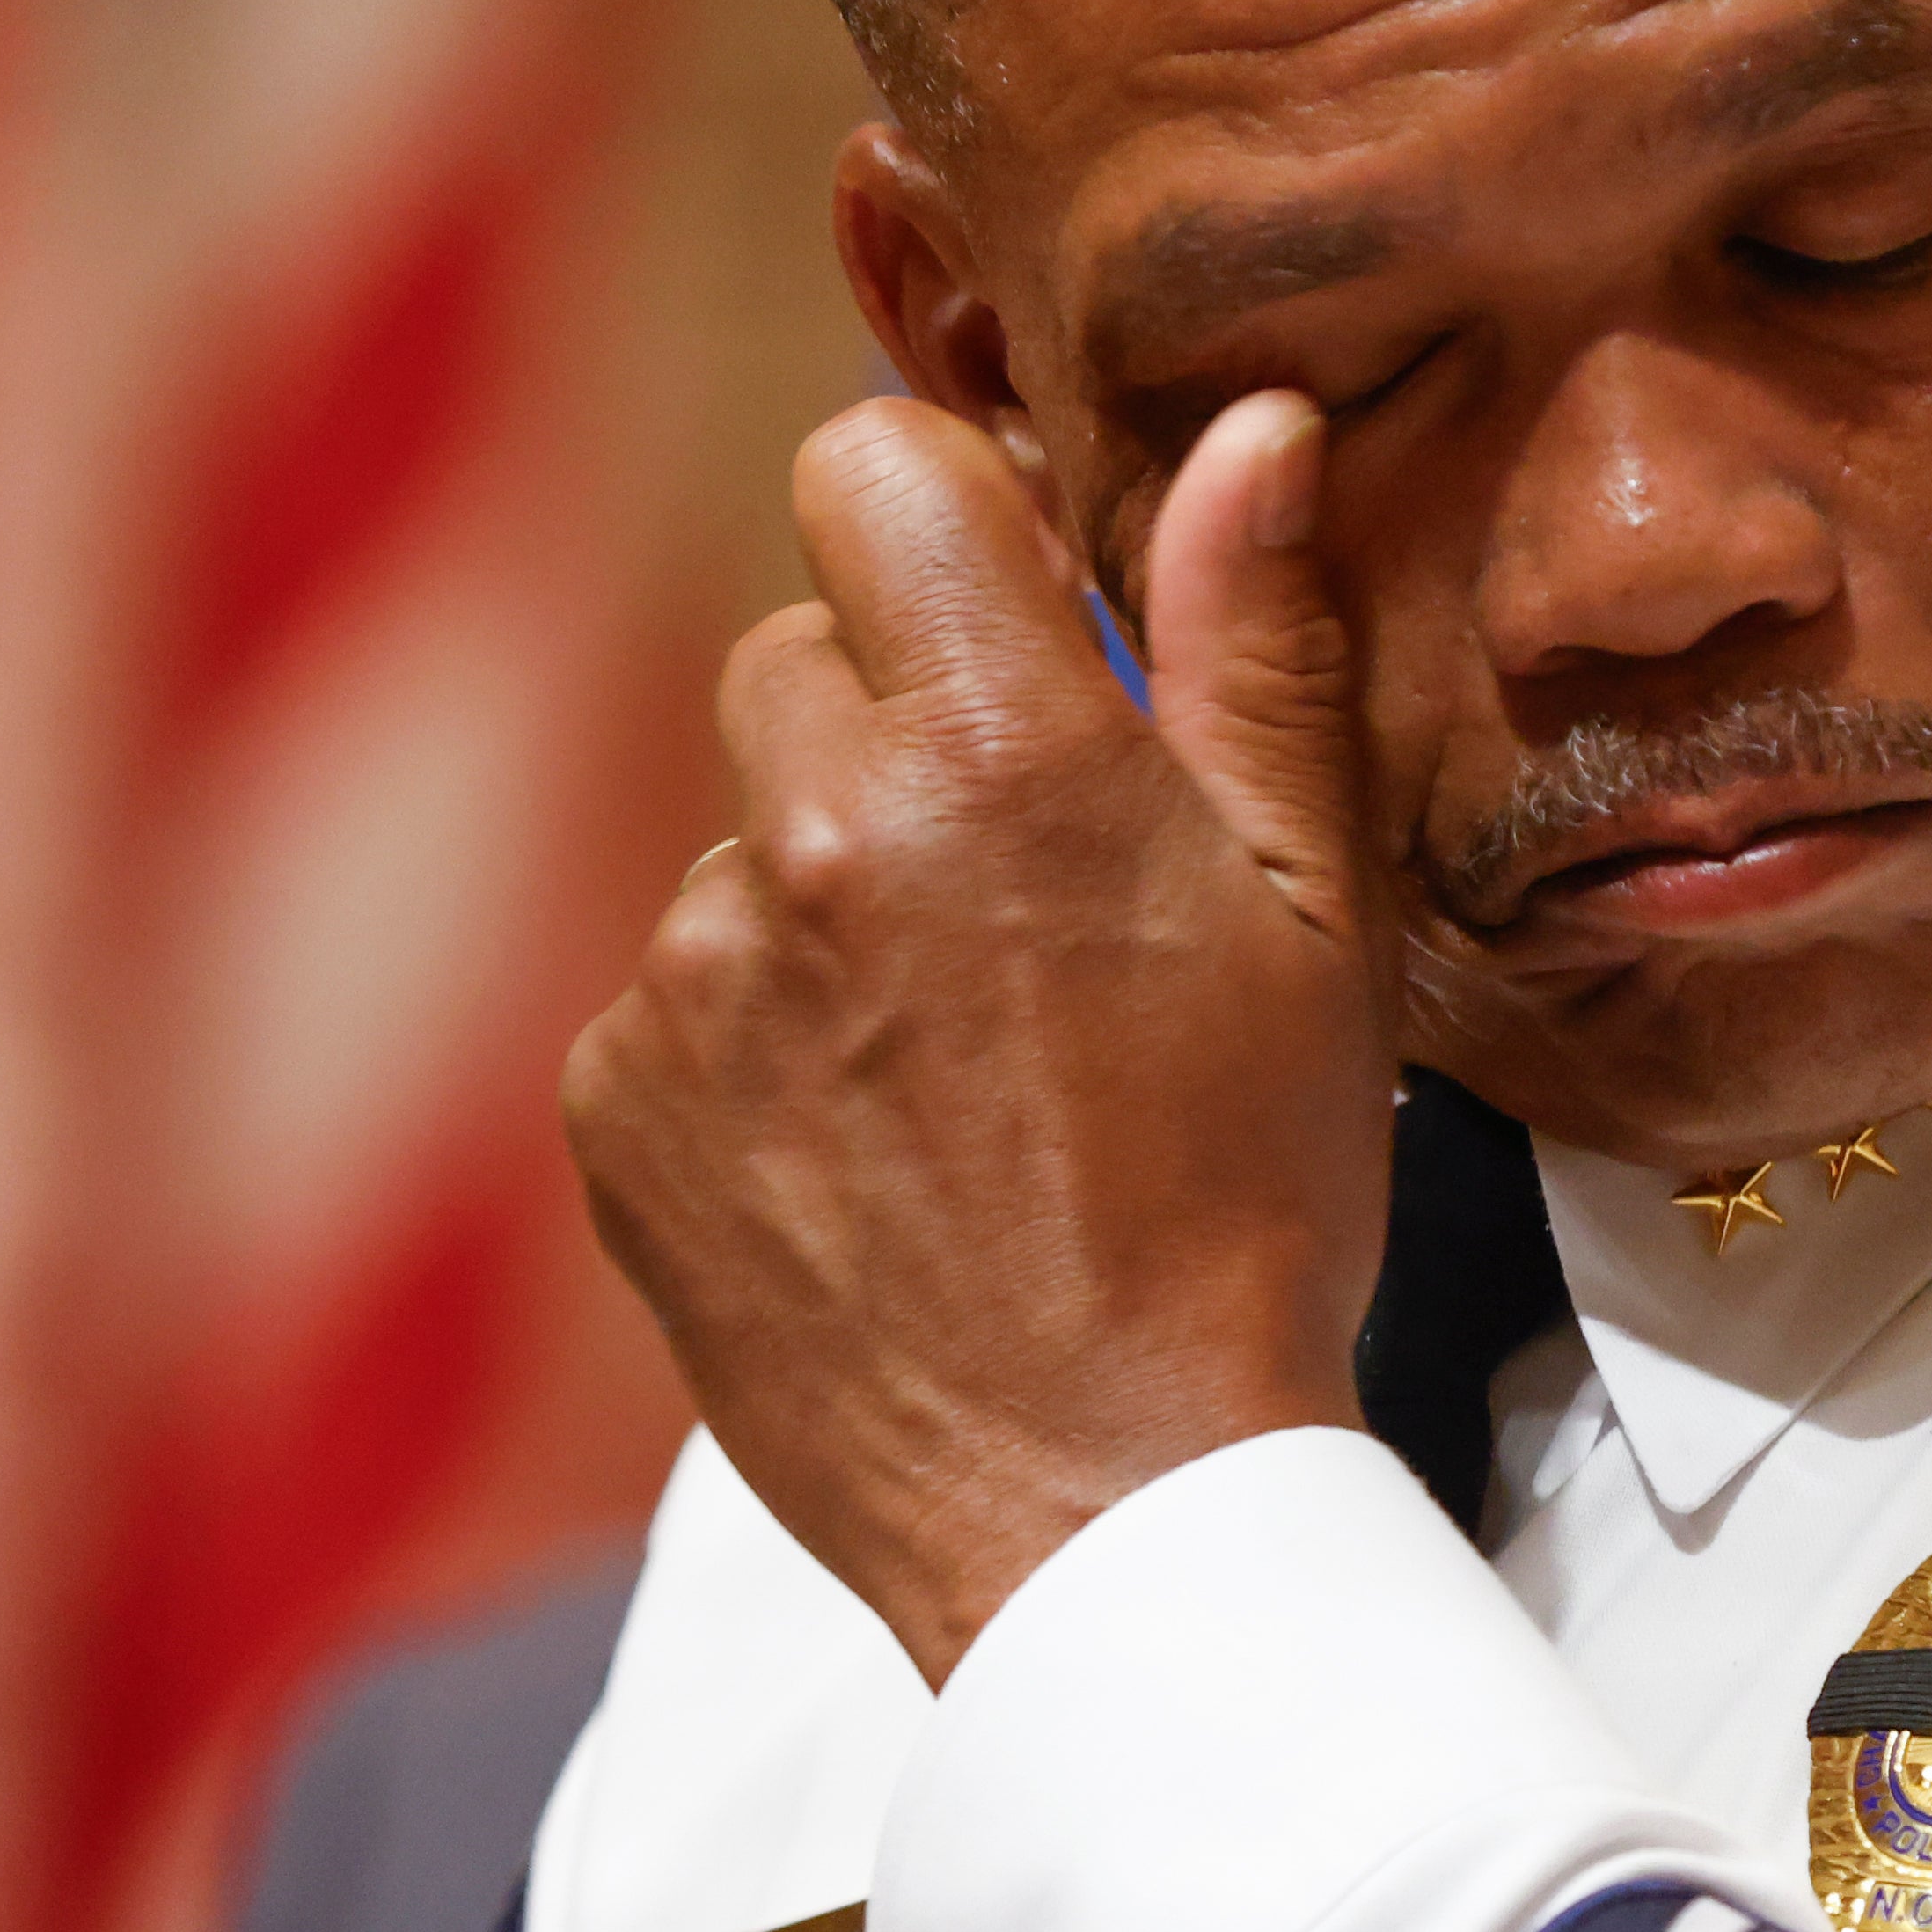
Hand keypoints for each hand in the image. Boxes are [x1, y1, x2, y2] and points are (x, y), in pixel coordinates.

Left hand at [562, 390, 1396, 1683]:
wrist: (1106, 1507)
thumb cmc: (1248, 1201)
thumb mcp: (1316, 913)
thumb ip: (1256, 644)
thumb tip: (1251, 425)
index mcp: (1006, 752)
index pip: (872, 466)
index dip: (945, 524)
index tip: (1011, 619)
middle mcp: (817, 833)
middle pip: (801, 656)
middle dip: (896, 730)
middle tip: (1019, 900)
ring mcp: (692, 975)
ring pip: (743, 838)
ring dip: (827, 901)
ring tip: (958, 1067)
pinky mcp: (616, 1102)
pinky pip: (672, 994)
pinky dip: (756, 1047)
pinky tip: (873, 1151)